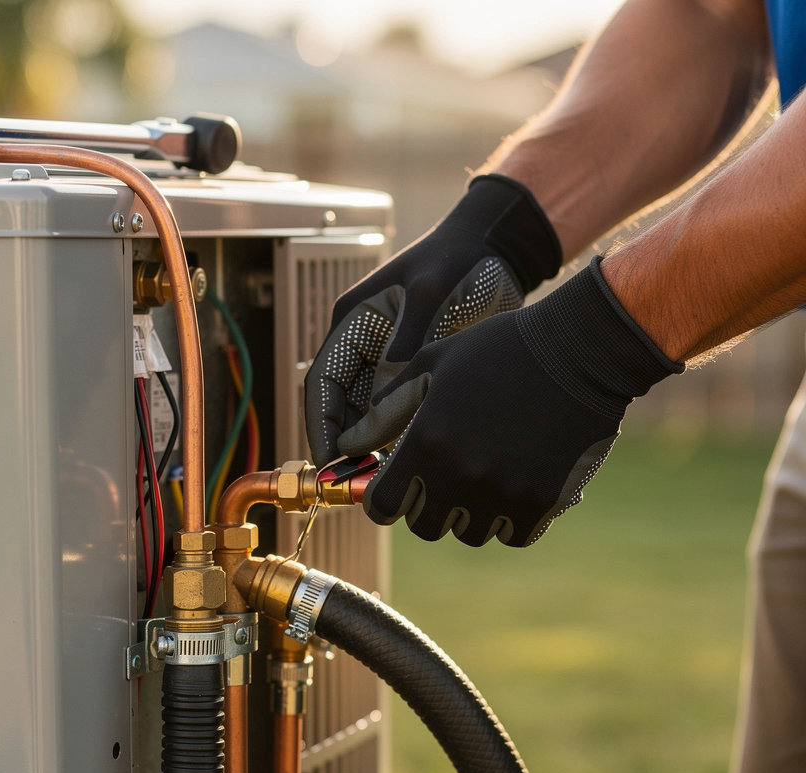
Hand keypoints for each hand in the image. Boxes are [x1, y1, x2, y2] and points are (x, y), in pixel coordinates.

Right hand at [304, 174, 560, 465]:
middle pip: (341, 406)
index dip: (319, 424)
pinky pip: (398, 413)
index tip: (328, 461)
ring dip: (371, 447)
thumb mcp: (429, 295)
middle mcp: (364, 345)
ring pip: (368, 415)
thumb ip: (403, 348)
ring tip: (383, 479)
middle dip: (345, 445)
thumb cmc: (459, 260)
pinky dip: (400, 438)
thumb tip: (376, 408)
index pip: (320, 382)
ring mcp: (389, 361)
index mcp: (353, 322)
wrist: (497, 247)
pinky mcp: (415, 373)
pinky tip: (411, 461)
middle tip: (356, 482)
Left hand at [339, 257, 683, 546]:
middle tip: (443, 480)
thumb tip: (346, 445)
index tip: (394, 491)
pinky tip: (514, 486)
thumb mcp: (433, 365)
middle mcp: (461, 474)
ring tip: (484, 477)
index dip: (383, 501)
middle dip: (427, 507)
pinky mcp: (543, 501)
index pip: (382, 506)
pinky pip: (513, 534)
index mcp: (427, 441)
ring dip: (470, 514)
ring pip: (470, 533)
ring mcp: (503, 492)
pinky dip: (510, 519)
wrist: (580, 349)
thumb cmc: (498, 350)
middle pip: (424, 527)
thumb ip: (386, 411)